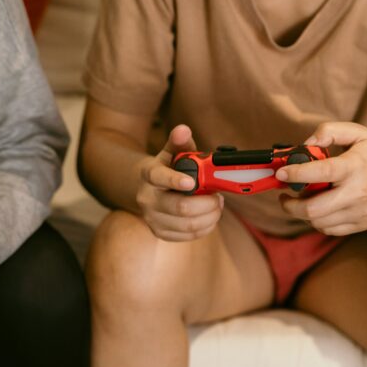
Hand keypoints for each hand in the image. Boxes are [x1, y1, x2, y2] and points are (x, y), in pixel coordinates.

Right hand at [136, 124, 223, 241]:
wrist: (148, 190)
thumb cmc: (167, 168)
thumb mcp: (172, 153)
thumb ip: (180, 142)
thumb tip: (183, 129)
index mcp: (149, 175)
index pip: (158, 177)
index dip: (175, 180)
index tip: (192, 182)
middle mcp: (147, 198)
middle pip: (180, 207)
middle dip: (207, 204)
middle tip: (219, 197)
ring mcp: (152, 218)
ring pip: (188, 225)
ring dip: (210, 216)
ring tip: (216, 206)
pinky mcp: (160, 233)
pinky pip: (189, 236)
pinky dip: (206, 227)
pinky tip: (209, 217)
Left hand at [276, 122, 366, 235]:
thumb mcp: (359, 133)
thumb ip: (329, 132)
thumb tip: (305, 144)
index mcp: (354, 167)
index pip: (321, 173)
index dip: (296, 173)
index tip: (280, 172)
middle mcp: (356, 193)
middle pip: (313, 209)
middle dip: (289, 204)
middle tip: (284, 194)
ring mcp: (359, 212)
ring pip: (317, 222)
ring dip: (300, 212)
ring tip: (299, 199)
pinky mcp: (360, 224)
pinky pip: (328, 229)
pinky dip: (315, 221)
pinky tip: (315, 208)